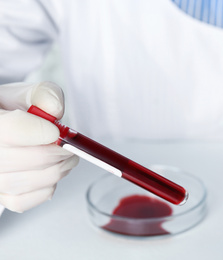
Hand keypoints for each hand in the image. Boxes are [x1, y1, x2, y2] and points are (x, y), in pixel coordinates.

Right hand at [0, 82, 78, 212]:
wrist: (4, 125)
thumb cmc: (13, 110)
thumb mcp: (27, 94)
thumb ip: (44, 94)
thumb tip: (55, 109)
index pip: (10, 131)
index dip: (38, 132)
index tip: (56, 131)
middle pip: (22, 159)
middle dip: (56, 153)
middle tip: (69, 146)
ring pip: (24, 183)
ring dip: (56, 170)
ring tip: (65, 157)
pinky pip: (22, 201)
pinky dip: (45, 189)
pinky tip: (50, 173)